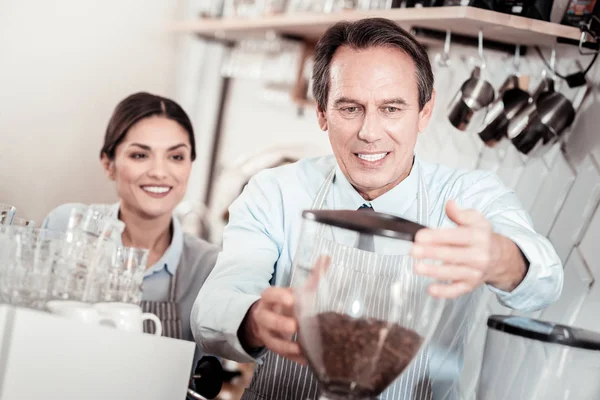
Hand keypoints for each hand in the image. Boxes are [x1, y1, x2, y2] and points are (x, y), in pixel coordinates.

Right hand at [238, 256, 330, 363]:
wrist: (266, 320)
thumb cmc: (287, 303)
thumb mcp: (298, 290)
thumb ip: (313, 276)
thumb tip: (327, 258)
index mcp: (270, 298)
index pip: (270, 294)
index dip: (279, 296)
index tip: (291, 298)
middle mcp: (265, 315)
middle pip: (267, 319)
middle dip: (279, 323)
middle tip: (294, 325)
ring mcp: (267, 333)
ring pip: (272, 341)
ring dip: (285, 346)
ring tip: (299, 348)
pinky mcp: (273, 347)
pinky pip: (282, 355)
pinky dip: (294, 358)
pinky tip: (306, 360)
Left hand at [411, 200, 525, 297]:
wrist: (499, 258)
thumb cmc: (481, 238)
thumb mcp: (476, 220)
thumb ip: (460, 213)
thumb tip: (449, 204)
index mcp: (477, 237)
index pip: (456, 236)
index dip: (437, 236)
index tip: (420, 236)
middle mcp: (478, 256)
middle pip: (452, 255)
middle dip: (431, 253)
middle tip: (414, 251)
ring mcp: (474, 272)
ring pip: (453, 273)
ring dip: (434, 272)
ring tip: (418, 268)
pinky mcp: (470, 285)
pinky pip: (457, 291)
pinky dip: (443, 292)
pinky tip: (430, 289)